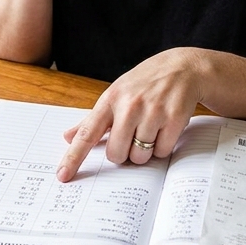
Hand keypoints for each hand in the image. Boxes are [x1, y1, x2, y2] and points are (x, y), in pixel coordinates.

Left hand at [57, 47, 208, 181]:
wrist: (182, 68)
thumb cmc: (144, 84)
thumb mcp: (116, 94)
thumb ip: (92, 119)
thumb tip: (68, 137)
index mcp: (110, 100)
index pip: (87, 133)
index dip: (73, 157)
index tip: (63, 176)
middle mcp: (129, 105)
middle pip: (116, 154)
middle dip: (124, 152)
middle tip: (132, 135)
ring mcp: (152, 112)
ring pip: (140, 156)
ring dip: (145, 150)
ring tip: (151, 128)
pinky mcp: (174, 118)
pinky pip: (161, 152)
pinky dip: (162, 146)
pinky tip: (164, 128)